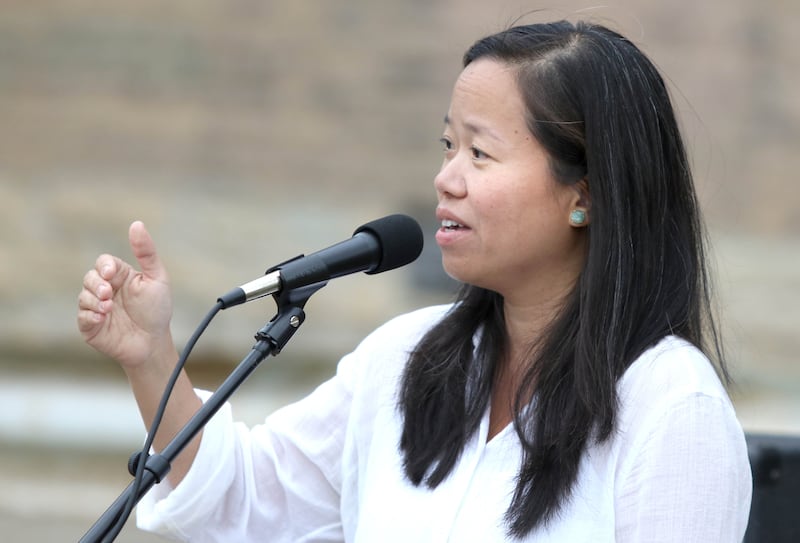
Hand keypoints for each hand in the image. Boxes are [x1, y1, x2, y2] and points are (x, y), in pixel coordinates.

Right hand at [77, 221, 175, 369]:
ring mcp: (96, 308)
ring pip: (83, 296)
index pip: (104, 263)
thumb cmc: (157, 309)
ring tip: (108, 309)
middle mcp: (106, 290)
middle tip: (108, 294)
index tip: (112, 274)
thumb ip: (147, 252)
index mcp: (120, 276)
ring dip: (94, 301)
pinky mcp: (91, 326)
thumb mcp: (157, 278)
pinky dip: (90, 316)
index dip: (104, 266)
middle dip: (97, 284)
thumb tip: (136, 224)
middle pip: (89, 277)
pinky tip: (102, 319)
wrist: (154, 342)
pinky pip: (82, 317)